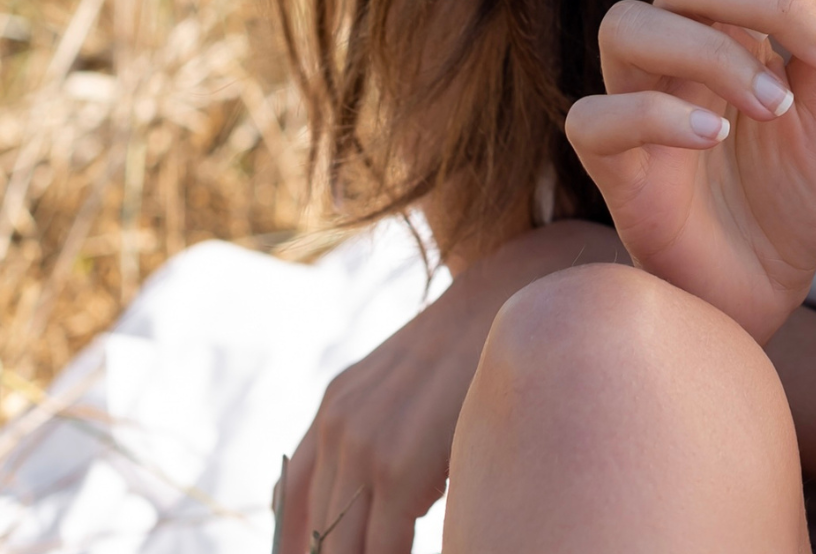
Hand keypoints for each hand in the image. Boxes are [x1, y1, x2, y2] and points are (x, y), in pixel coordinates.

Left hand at [276, 219, 623, 553]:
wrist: (514, 299)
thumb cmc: (475, 355)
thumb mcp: (409, 385)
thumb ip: (376, 434)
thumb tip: (364, 513)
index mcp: (335, 410)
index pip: (289, 502)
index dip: (295, 545)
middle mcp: (340, 427)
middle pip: (316, 535)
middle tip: (372, 552)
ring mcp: (363, 446)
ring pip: (344, 550)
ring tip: (397, 551)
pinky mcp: (397, 468)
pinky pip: (383, 550)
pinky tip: (439, 546)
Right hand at [565, 0, 815, 344]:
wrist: (763, 291)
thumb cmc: (788, 185)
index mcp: (725, 7)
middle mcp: (673, 36)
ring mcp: (632, 92)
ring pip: (635, 23)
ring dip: (714, 55)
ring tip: (774, 106)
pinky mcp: (607, 157)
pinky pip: (603, 112)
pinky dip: (661, 116)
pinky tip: (714, 137)